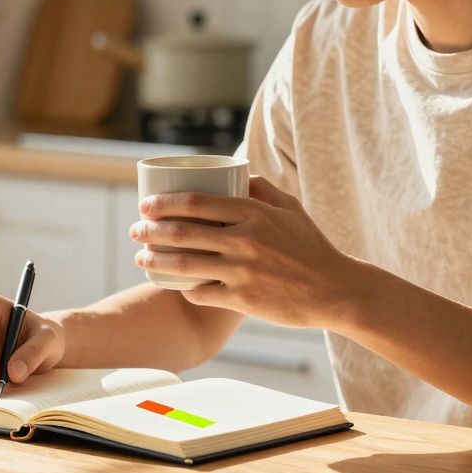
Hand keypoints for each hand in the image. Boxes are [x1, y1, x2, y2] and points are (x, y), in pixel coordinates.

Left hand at [130, 175, 359, 328]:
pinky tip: (173, 285)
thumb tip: (237, 172)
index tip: (145, 205)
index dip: (164, 203)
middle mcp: (245, 240)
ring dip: (155, 261)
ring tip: (140, 259)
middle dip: (150, 231)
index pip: (196, 202)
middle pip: (183, 232)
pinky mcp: (243, 300)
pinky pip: (201, 293)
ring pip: (184, 265)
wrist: (335, 291)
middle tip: (136, 231)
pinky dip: (183, 288)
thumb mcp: (291, 209)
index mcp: (254, 213)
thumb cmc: (311, 247)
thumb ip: (263, 188)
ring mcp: (243, 272)